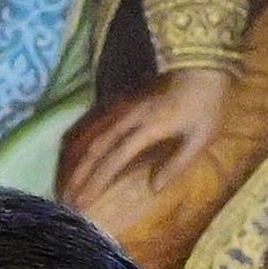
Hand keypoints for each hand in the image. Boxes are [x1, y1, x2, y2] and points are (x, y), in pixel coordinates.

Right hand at [60, 68, 233, 208]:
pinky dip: (75, 141)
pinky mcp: (118, 102)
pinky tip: (67, 156)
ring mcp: (119, 106)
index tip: (83, 202)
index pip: (114, 159)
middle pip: (93, 149)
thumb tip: (153, 188)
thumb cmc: (205, 105)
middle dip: (77, 176)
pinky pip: (89, 123)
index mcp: (147, 127)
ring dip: (72, 161)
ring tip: (62, 184)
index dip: (96, 181)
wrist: (198, 66)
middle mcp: (126, 116)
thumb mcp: (200, 138)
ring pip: (86, 135)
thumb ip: (176, 164)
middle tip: (65, 201)